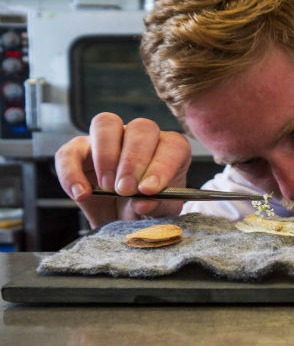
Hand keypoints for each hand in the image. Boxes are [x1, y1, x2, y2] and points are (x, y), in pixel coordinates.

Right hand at [55, 112, 191, 227]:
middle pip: (141, 128)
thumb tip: (144, 202)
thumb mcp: (160, 213)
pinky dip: (72, 173)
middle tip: (126, 190)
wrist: (122, 221)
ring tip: (108, 188)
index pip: (173, 145)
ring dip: (106, 156)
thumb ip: (158, 206)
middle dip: (133, 160)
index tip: (150, 189)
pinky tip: (81, 194)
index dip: (162, 166)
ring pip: (106, 124)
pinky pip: (70, 151)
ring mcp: (110, 140)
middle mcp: (142, 137)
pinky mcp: (80, 151)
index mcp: (170, 149)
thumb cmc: (148, 209)